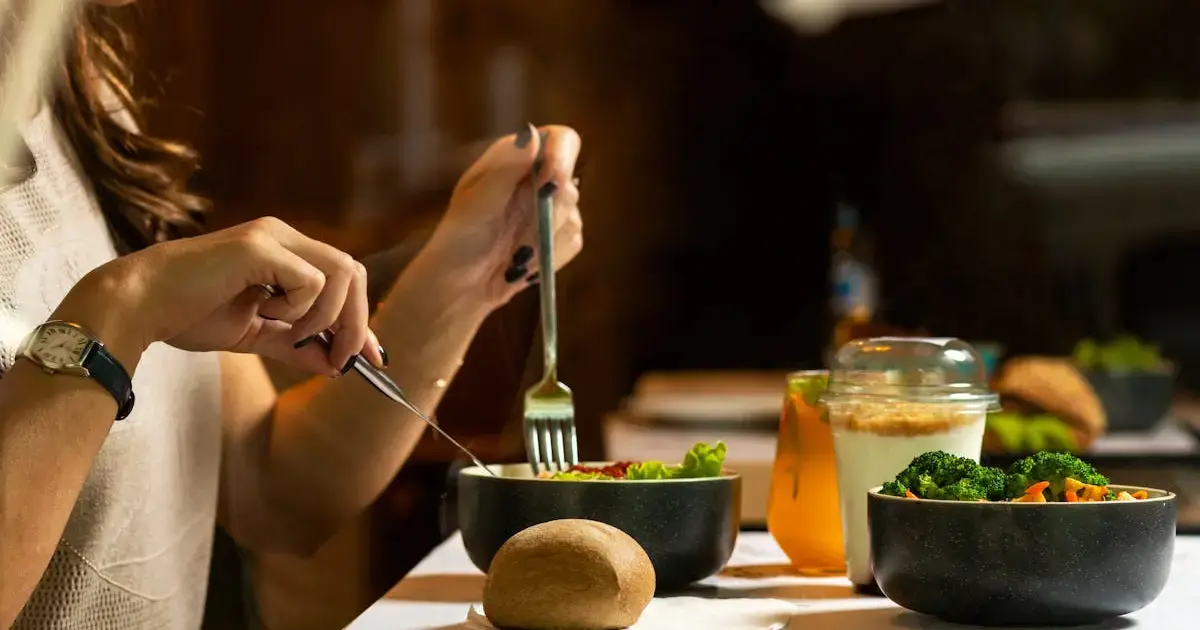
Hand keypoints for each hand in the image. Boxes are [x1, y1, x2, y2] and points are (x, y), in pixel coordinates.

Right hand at [60, 217, 384, 375]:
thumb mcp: (255, 335)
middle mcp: (283, 235)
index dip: (363, 320)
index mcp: (284, 251)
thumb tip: (334, 366)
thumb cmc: (188, 314)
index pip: (344, 278)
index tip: (374, 358)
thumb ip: (295, 346)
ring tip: (288, 332)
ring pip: (340, 273)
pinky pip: (311, 281)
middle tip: (341, 359)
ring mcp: (272, 236)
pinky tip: (264, 312)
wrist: (139, 306)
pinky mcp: (259, 247)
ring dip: (326, 316)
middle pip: (353, 272)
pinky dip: (298, 308)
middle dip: (356, 322)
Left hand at [422, 124, 583, 308]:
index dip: (562, 158)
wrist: (459, 285)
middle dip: (546, 214)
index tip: (549, 184)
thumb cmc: (457, 240)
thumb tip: (532, 134)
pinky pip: (573, 242)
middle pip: (570, 184)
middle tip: (517, 236)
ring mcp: (552, 209)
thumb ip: (505, 170)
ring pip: (573, 217)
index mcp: (516, 159)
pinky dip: (549, 256)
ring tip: (513, 253)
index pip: (560, 140)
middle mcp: (539, 179)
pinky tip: (524, 264)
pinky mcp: (560, 238)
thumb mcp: (475, 203)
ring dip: (543, 241)